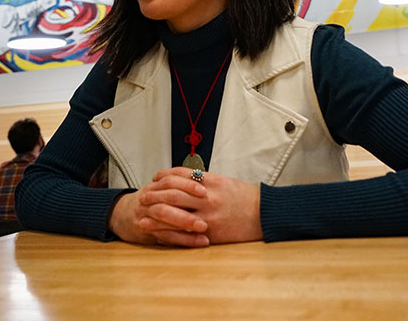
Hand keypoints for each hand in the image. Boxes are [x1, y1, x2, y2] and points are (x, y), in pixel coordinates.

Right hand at [108, 176, 209, 247]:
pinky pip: (165, 236)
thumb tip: (204, 181)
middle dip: (188, 202)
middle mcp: (150, 199)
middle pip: (168, 197)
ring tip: (204, 228)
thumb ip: (177, 186)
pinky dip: (183, 239)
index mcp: (155, 186)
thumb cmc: (148, 203)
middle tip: (208, 206)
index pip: (171, 180)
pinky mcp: (146, 232)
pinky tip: (198, 242)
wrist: (121, 215)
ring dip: (185, 222)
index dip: (187, 184)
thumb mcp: (158, 190)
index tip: (204, 190)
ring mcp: (146, 215)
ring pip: (164, 216)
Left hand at [148, 168, 262, 244]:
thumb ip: (205, 181)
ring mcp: (208, 216)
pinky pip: (184, 232)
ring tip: (144, 211)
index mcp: (211, 182)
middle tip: (143, 195)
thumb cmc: (245, 198)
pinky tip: (158, 229)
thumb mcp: (225, 182)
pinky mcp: (209, 233)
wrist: (263, 215)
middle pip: (173, 193)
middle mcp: (207, 197)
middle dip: (155, 194)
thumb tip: (185, 178)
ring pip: (174, 212)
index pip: (181, 175)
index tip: (155, 178)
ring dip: (156, 211)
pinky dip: (168, 230)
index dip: (165, 176)